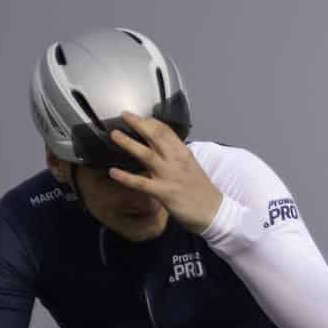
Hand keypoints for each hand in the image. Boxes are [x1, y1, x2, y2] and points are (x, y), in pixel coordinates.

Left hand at [105, 112, 223, 235]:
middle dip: (139, 124)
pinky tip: (113, 172)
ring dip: (129, 143)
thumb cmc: (201, 191)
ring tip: (114, 135)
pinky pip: (141, 183)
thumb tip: (160, 149)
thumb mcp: (191, 167)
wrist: (214, 212)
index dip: (150, 121)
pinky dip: (126, 177)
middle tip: (124, 115)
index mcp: (184, 153)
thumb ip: (176, 157)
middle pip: (156, 136)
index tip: (138, 117)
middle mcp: (176, 160)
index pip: (166, 131)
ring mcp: (169, 176)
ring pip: (146, 155)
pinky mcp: (164, 192)